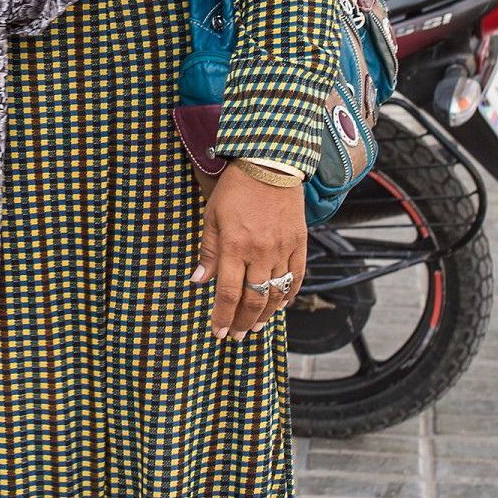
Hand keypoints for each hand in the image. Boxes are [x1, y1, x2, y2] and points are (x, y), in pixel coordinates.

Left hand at [192, 170, 306, 341]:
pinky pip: (297, 276)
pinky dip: (290, 294)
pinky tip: (281, 306)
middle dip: (242, 322)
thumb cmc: (236, 188)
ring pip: (276, 293)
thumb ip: (208, 251)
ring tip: (255, 327)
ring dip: (265, 315)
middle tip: (235, 335)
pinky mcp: (299, 243)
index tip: (217, 332)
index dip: (222, 316)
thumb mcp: (212, 217)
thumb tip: (198, 281)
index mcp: (235, 246)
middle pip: (253, 299)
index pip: (227, 293)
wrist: (271, 162)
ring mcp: (283, 249)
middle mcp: (260, 252)